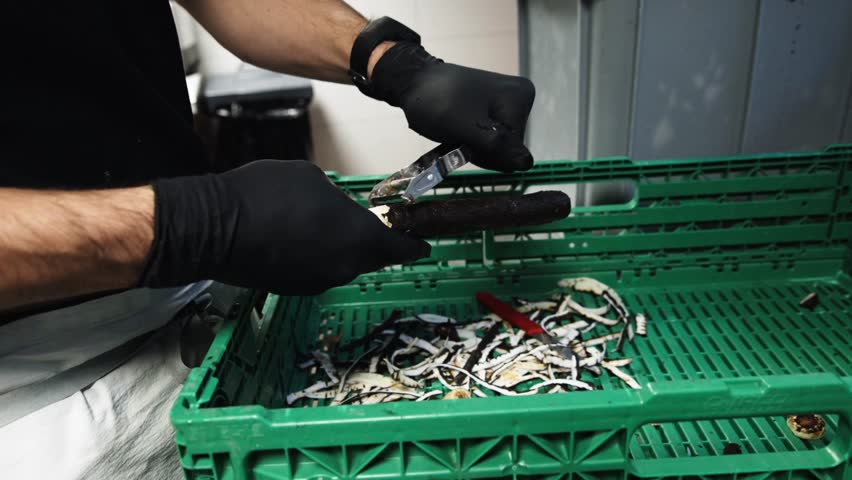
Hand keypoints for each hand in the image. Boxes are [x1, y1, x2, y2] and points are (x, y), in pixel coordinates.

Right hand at [139, 160, 430, 294]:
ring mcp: (317, 282)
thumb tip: (334, 208)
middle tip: (373, 226)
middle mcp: (344, 268)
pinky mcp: (292, 288)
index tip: (424, 243)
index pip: (399, 248)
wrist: (212, 228)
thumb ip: (336, 197)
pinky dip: (316, 255)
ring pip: (341, 263)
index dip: (413, 244)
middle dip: (374, 242)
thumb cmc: (267, 193)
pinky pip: (316, 269)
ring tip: (324, 224)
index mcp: (358, 240)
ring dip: (341, 247)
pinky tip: (297, 237)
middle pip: (370, 256)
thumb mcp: (310, 178)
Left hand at [369, 43, 534, 172]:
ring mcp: (507, 103)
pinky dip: (472, 140)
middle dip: (481, 149)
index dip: (487, 152)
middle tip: (458, 133)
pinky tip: (459, 130)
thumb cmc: (436, 101)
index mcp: (521, 97)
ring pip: (498, 146)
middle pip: (508, 147)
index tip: (465, 136)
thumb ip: (496, 145)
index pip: (514, 149)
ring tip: (456, 130)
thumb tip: (526, 163)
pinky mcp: (494, 108)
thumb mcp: (465, 127)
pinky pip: (490, 137)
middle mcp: (521, 98)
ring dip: (474, 146)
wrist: (412, 81)